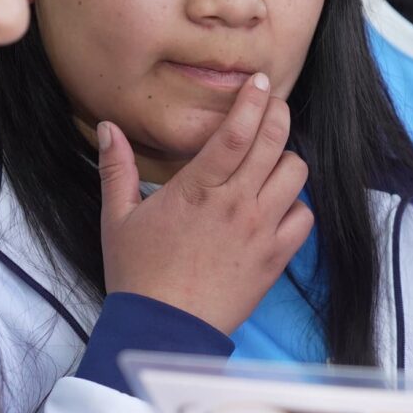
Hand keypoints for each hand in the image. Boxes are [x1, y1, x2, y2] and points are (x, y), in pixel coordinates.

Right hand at [96, 74, 311, 333]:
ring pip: (295, 175)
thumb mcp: (116, 218)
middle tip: (274, 106)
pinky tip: (278, 206)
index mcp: (197, 189)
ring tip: (270, 161)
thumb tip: (108, 128)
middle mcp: (235, 205)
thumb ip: (117, 168)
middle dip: (278, 116)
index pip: (236, 132)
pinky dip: (297, 206)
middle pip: (274, 144)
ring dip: (286, 161)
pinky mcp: (275, 258)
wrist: (165, 330)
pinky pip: (304, 218)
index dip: (254, 102)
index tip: (261, 82)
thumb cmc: (138, 274)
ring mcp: (260, 231)